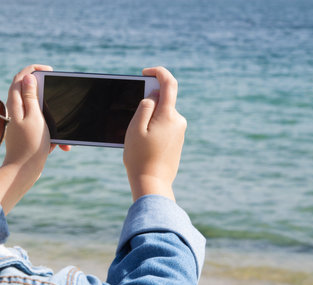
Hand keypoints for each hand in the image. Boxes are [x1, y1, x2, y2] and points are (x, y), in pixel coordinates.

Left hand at [4, 64, 51, 172]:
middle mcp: (16, 110)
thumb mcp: (34, 117)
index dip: (35, 69)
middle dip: (49, 98)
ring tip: (63, 136)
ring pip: (40, 113)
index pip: (21, 76)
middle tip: (60, 101)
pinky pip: (41, 127)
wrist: (23, 171)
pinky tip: (58, 146)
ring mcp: (21, 122)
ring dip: (53, 120)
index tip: (50, 72)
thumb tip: (28, 76)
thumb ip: (31, 96)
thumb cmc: (30, 144)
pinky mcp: (27, 133)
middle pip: (32, 93)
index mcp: (15, 103)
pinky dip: (51, 133)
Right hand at [123, 67, 185, 201]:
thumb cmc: (140, 157)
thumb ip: (145, 106)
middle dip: (147, 103)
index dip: (158, 72)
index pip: (169, 83)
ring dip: (149, 118)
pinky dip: (153, 128)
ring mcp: (179, 131)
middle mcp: (178, 121)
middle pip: (163, 100)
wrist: (153, 183)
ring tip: (137, 139)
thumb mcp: (135, 128)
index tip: (145, 72)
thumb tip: (154, 94)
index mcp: (168, 115)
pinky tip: (144, 145)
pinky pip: (164, 126)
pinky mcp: (177, 140)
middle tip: (133, 120)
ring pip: (162, 114)